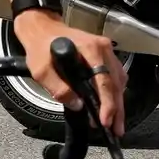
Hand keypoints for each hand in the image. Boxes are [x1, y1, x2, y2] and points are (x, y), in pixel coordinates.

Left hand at [13, 11, 124, 136]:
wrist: (41, 28)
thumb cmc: (40, 46)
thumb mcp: (41, 70)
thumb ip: (58, 88)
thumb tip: (77, 106)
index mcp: (90, 49)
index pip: (104, 80)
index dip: (107, 103)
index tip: (105, 120)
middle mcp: (102, 48)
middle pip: (115, 83)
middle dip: (116, 109)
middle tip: (116, 130)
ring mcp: (105, 51)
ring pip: (118, 81)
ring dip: (117, 103)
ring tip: (115, 123)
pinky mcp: (103, 56)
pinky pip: (114, 76)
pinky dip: (115, 93)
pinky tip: (112, 106)